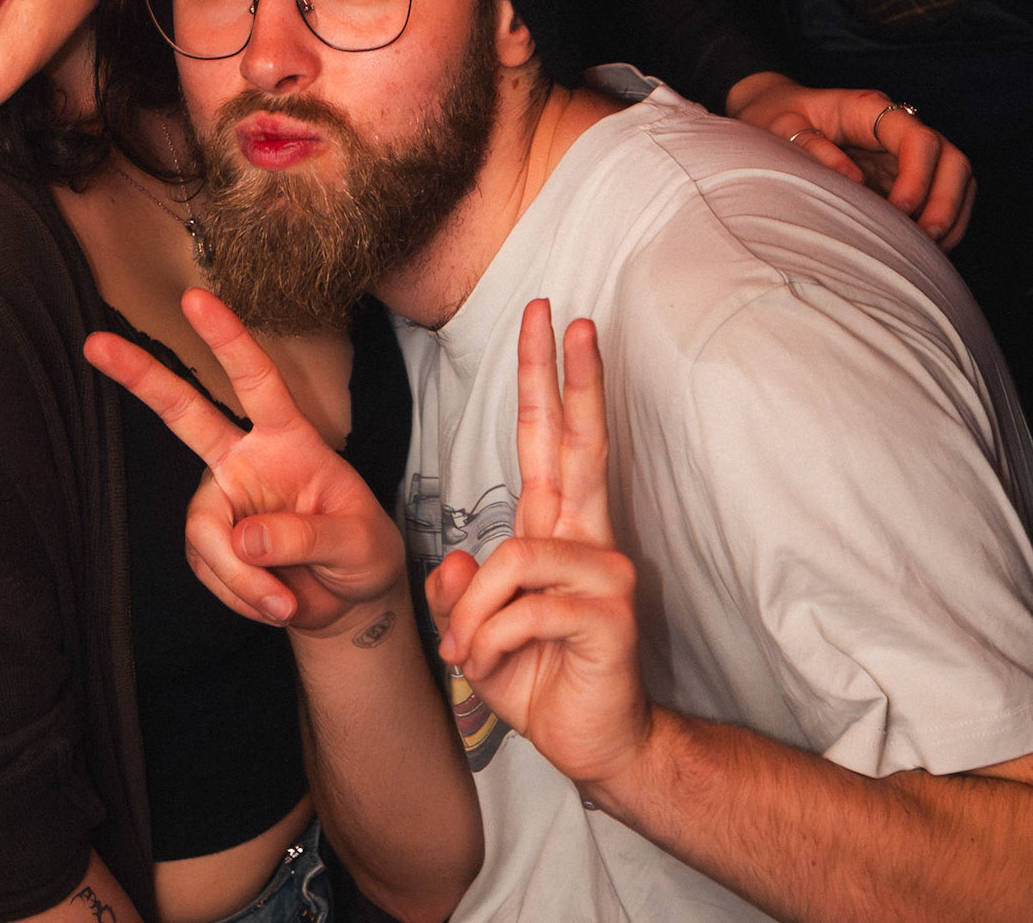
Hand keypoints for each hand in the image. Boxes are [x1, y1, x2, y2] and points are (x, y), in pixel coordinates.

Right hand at [85, 288, 406, 638]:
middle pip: (186, 413)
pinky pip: (207, 566)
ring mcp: (223, 498)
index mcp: (289, 439)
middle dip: (142, 378)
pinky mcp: (211, 541)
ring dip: (239, 574)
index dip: (228, 340)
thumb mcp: (358, 544)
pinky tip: (271, 600)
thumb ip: (306, 536)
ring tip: (282, 599)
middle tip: (95, 344)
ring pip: (201, 527)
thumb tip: (242, 538)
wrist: (348, 604)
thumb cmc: (362, 554)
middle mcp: (246, 458)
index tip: (196, 299)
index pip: (257, 381)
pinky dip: (239, 592)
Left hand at [426, 299, 651, 791]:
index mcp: (556, 531)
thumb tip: (452, 562)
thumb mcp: (476, 633)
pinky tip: (498, 664)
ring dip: (476, 613)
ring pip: (513, 557)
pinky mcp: (610, 612)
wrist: (595, 746)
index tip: (551, 322)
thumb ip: (457, 593)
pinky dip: (495, 639)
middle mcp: (587, 538)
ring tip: (472, 652)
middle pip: (575, 443)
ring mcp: (605, 572)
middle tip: (565, 315)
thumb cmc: (542, 681)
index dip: (546, 382)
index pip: (549, 441)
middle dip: (567, 377)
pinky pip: (526, 607)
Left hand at [726, 71, 974, 247]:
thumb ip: (812, 148)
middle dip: (947, 203)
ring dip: (950, 218)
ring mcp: (904, 154)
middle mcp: (897, 129)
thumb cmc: (776, 117)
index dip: (918, 177)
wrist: (772, 112)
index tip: (897, 211)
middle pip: (952, 160)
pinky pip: (940, 198)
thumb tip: (853, 179)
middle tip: (927, 240)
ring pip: (956, 180)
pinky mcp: (903, 176)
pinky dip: (941, 224)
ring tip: (928, 253)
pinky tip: (923, 251)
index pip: (919, 139)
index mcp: (869, 110)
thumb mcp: (780, 127)